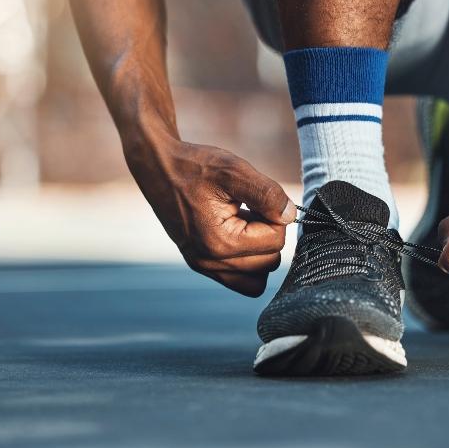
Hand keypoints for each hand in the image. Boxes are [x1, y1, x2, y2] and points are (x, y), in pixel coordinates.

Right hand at [122, 123, 295, 296]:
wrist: (158, 167)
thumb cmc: (195, 166)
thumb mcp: (235, 170)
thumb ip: (268, 194)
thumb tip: (290, 216)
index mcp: (220, 242)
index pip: (275, 242)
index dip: (275, 216)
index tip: (257, 198)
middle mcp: (210, 262)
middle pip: (269, 261)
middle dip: (268, 233)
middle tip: (249, 208)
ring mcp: (203, 266)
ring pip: (257, 277)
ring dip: (259, 250)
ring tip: (242, 221)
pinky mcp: (201, 264)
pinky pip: (240, 280)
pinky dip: (247, 261)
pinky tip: (236, 231)